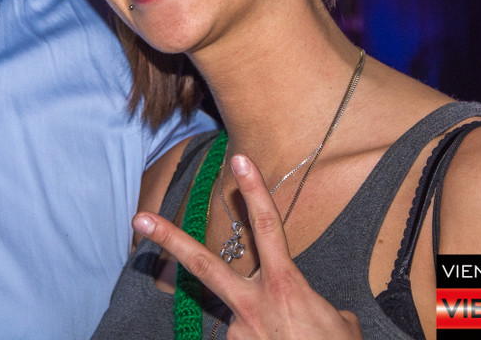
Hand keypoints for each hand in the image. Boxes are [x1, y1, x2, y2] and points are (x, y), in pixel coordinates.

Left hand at [133, 154, 361, 339]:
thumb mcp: (341, 325)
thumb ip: (315, 303)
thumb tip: (308, 307)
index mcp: (286, 286)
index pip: (268, 227)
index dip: (254, 191)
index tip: (240, 159)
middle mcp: (255, 304)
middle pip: (204, 263)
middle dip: (170, 239)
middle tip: (140, 218)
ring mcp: (239, 331)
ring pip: (238, 311)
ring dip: (261, 327)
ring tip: (288, 339)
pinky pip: (244, 339)